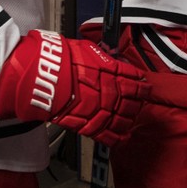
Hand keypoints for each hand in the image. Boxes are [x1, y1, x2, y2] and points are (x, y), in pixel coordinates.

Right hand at [0, 30, 149, 145]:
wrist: (41, 74)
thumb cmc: (59, 58)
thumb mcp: (86, 49)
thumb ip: (102, 57)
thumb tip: (112, 59)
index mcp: (110, 70)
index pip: (133, 78)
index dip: (141, 82)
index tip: (145, 84)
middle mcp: (109, 89)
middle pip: (132, 98)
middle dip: (138, 101)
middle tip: (142, 101)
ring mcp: (99, 107)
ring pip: (123, 116)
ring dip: (130, 118)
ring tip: (133, 118)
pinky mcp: (86, 123)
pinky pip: (106, 133)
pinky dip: (116, 137)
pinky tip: (123, 138)